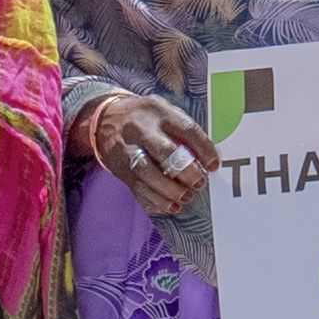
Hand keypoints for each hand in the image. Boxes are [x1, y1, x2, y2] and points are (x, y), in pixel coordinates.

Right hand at [80, 90, 214, 220]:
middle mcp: (141, 129)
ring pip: (148, 173)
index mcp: (159, 111)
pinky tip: (170, 206)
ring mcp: (128, 149)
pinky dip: (155, 200)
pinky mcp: (120, 168)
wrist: (104, 120)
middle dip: (186, 171)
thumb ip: (182, 131)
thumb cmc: (146, 119)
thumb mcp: (163, 112)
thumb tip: (207, 158)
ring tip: (186, 197)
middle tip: (199, 183)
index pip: (186, 129)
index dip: (203, 148)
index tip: (214, 165)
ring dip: (170, 190)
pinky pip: (137, 188)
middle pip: (165, 152)